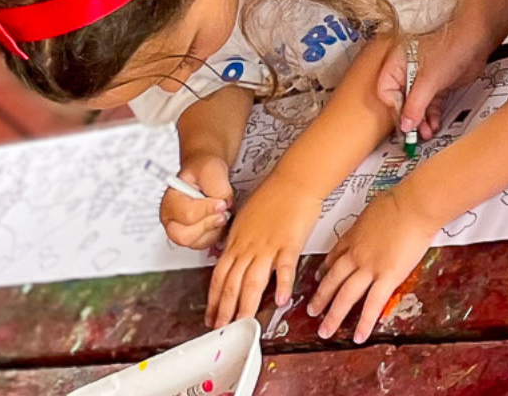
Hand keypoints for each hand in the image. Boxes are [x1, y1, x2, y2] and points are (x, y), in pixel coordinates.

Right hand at [160, 155, 232, 250]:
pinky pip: (204, 245)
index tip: (221, 202)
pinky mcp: (194, 236)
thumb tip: (223, 203)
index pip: (187, 214)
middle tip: (222, 212)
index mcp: (171, 200)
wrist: (208, 173)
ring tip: (222, 215)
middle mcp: (172, 218)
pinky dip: (216, 235)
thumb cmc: (205, 169)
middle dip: (208, 224)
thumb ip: (216, 185)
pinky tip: (220, 221)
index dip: (208, 209)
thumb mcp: (211, 168)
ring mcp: (181, 229)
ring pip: (195, 243)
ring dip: (213, 230)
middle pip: (184, 236)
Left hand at [206, 171, 321, 326]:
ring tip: (244, 323)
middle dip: (225, 310)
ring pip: (252, 281)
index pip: (219, 276)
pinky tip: (280, 300)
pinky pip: (284, 268)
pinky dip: (282, 285)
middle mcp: (249, 247)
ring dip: (246, 305)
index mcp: (237, 241)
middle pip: (232, 284)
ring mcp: (268, 246)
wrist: (294, 179)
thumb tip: (229, 252)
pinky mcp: (289, 243)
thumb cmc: (274, 194)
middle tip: (222, 328)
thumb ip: (237, 239)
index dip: (214, 299)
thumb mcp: (245, 217)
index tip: (212, 315)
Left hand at [308, 190, 438, 343]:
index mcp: (352, 237)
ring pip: (346, 297)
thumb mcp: (374, 206)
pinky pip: (373, 304)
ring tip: (325, 330)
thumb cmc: (400, 200)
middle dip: (321, 298)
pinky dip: (364, 322)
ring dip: (333, 315)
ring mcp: (370, 268)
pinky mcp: (388, 277)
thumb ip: (368, 220)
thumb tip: (372, 218)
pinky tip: (359, 336)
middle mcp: (356, 255)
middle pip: (333, 281)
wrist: (414, 205)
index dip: (324, 271)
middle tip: (312, 311)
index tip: (319, 279)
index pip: (333, 258)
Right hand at [376, 24, 493, 140]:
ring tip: (426, 132)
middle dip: (409, 118)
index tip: (403, 123)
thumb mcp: (429, 80)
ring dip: (421, 120)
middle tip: (414, 134)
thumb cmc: (451, 45)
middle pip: (402, 101)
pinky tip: (434, 124)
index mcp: (397, 63)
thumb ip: (415, 105)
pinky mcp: (439, 83)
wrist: (478, 38)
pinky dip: (432, 115)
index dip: (394, 108)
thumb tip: (405, 124)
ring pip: (417, 105)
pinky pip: (431, 104)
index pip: (386, 91)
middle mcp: (408, 70)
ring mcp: (424, 78)